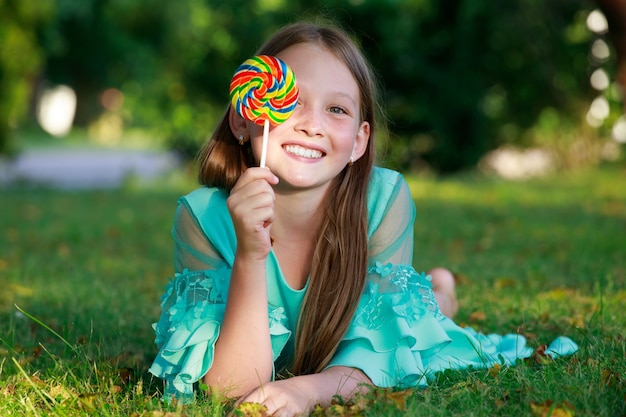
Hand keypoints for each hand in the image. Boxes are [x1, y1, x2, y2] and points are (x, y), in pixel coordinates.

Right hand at [227, 167, 278, 259]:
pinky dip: (271, 218)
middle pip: (262, 184)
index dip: (265, 173)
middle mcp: (233, 200)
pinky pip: (269, 210)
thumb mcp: (257, 202)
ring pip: (268, 197)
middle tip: (264, 210)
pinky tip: (263, 225)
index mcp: (234, 193)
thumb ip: (258, 186)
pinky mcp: (247, 220)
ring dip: (270, 209)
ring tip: (263, 218)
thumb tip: (267, 169)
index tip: (274, 180)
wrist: (252, 249)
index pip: (250, 173)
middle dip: (270, 197)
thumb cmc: (257, 224)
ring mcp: (238, 210)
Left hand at [230, 367, 370, 416]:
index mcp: (266, 389)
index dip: (238, 414)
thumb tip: (232, 411)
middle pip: (259, 413)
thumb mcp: (267, 391)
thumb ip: (250, 400)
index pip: (247, 403)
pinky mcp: (298, 413)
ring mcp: (288, 405)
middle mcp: (277, 395)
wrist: (309, 388)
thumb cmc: (282, 393)